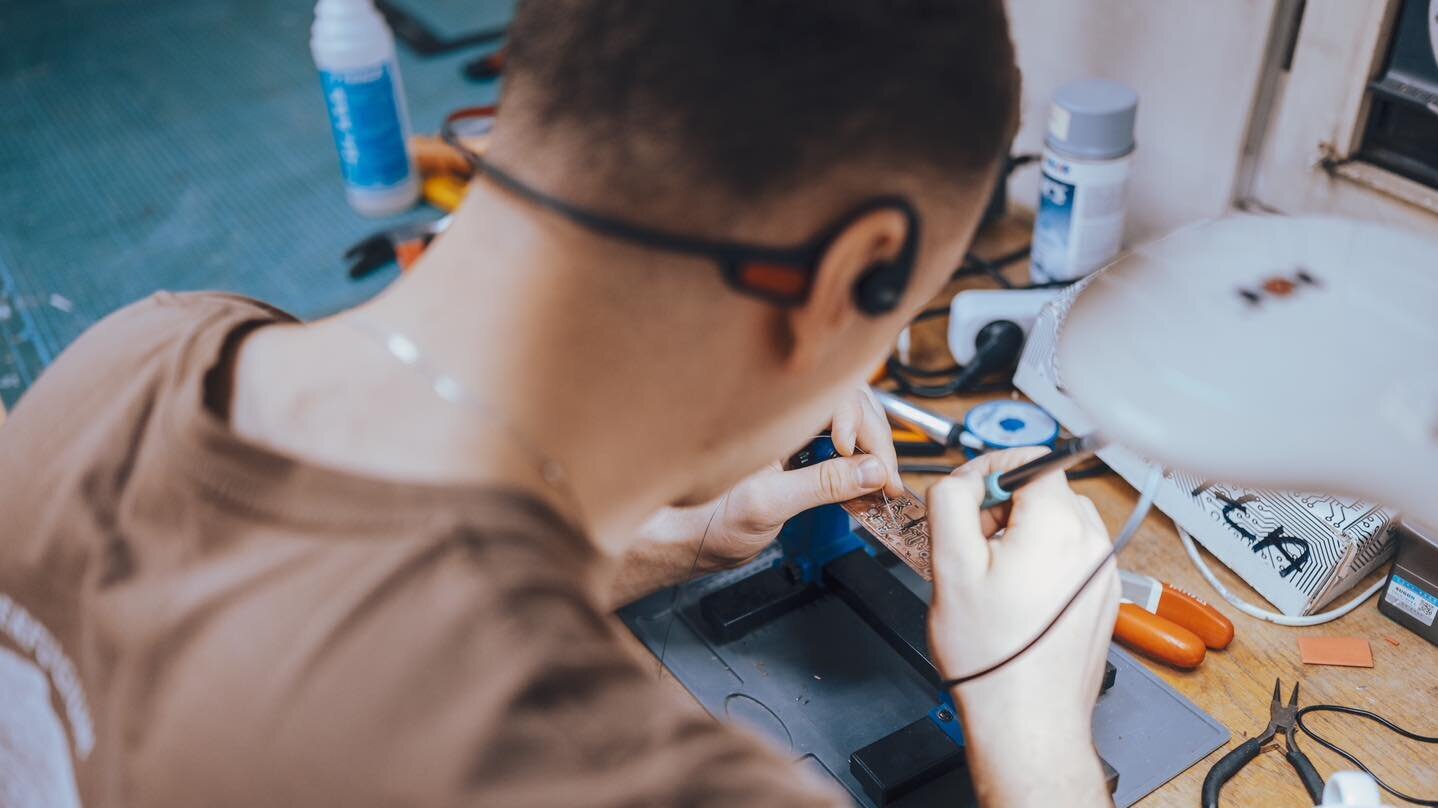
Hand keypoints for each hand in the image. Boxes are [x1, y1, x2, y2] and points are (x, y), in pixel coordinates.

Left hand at [688, 386, 902, 569]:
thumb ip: (821, 484)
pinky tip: (869, 492)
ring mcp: (797, 435)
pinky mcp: (804, 458)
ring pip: (853, 426)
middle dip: (877, 441)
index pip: (834, 395)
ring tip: (883, 489)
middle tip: (889, 481)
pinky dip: (863, 471)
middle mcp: (786, 417)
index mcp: (770, 413)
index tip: (869, 461)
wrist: (693, 542)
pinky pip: (844, 452)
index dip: (860, 424)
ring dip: (874, 456)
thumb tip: (871, 470)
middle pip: (852, 406)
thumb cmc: (708, 519)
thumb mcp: (768, 504)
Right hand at [924, 447, 1118, 804]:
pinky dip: (1042, 560)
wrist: (1026, 721)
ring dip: (1023, 532)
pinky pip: (1070, 555)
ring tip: (994, 574)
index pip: (1030, 459)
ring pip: (1058, 521)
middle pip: (1044, 489)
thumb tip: (961, 480)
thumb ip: (951, 501)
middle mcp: (1092, 544)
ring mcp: (1103, 573)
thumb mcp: (950, 565)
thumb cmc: (993, 658)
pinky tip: (1016, 596)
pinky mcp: (1103, 597)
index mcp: (1059, 526)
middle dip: (1003, 506)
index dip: (989, 471)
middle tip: (972, 544)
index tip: (966, 498)